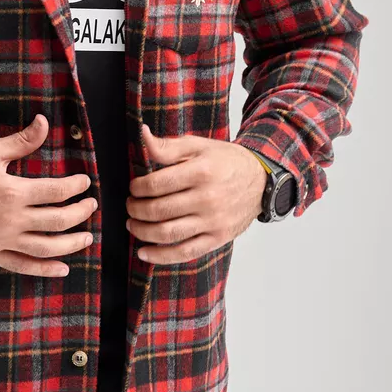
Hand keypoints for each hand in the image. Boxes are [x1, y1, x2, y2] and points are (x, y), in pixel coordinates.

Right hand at [0, 115, 95, 277]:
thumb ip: (22, 141)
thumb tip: (45, 121)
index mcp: (14, 192)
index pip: (57, 191)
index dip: (76, 187)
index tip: (84, 182)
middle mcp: (12, 220)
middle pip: (58, 220)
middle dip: (80, 213)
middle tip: (90, 207)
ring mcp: (2, 240)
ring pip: (46, 248)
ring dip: (72, 244)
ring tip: (86, 238)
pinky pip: (23, 266)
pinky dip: (45, 270)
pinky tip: (63, 268)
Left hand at [127, 123, 267, 263]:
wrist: (261, 180)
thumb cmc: (226, 161)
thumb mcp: (198, 146)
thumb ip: (168, 146)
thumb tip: (142, 135)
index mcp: (201, 172)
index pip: (156, 184)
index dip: (137, 188)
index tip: (133, 188)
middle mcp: (207, 198)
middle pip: (159, 210)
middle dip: (136, 209)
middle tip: (130, 205)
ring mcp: (213, 221)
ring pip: (168, 233)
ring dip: (143, 231)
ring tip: (133, 224)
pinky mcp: (218, 238)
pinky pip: (185, 252)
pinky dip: (161, 256)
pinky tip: (144, 252)